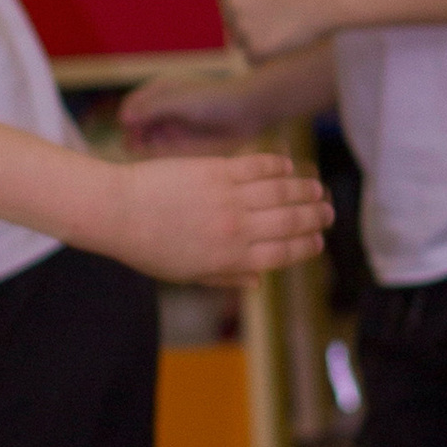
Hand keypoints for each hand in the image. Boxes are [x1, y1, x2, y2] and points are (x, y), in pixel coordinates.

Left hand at [97, 148, 330, 283]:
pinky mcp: (217, 170)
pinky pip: (257, 166)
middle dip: (314, 217)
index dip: (304, 246)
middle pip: (289, 222)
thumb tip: (257, 281)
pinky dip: (277, 165)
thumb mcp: (187, 273)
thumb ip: (225, 276)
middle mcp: (236, 229)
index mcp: (230, 258)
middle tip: (327, 212)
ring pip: (280, 192)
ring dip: (304, 190)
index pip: (281, 253)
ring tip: (316, 188)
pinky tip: (288, 166)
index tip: (317, 241)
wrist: (119, 212)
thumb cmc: (148, 247)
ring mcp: (228, 198)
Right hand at [118, 67, 254, 152]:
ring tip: (145, 155)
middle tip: (134, 149)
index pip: (131, 106)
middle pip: (136, 123)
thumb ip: (152, 109)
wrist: (248, 110)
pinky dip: (155, 154)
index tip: (129, 133)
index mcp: (160, 89)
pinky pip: (161, 149)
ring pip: (146, 137)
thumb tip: (123, 119)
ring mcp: (172, 124)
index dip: (127, 120)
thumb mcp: (180, 102)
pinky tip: (158, 160)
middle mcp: (162, 106)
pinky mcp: (182, 140)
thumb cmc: (215, 100)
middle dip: (133, 135)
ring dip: (142, 146)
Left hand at [221, 0, 335, 61]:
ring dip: (257, 39)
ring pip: (241, 41)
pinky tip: (283, 43)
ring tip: (282, 28)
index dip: (247, 5)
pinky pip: (252, 59)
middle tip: (278, 17)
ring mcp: (242, 26)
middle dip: (250, 22)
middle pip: (231, 22)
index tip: (267, 5)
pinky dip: (266, 56)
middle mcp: (232, 2)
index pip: (226, 0)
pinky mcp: (256, 47)